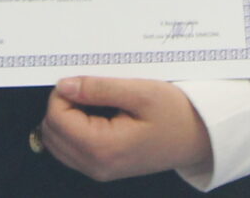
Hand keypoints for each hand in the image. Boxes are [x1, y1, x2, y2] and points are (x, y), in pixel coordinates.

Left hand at [37, 76, 211, 182]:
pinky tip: (94, 115)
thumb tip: (64, 85)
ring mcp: (98, 170)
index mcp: (103, 147)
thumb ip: (99, 89)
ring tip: (93, 101)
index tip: (84, 80)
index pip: (56, 117)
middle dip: (62, 105)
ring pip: (57, 142)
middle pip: (52, 131)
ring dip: (65, 118)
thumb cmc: (175, 114)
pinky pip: (70, 150)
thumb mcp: (140, 92)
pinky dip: (73, 130)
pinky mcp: (102, 168)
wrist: (198, 138)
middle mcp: (96, 165)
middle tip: (88, 88)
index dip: (63, 93)